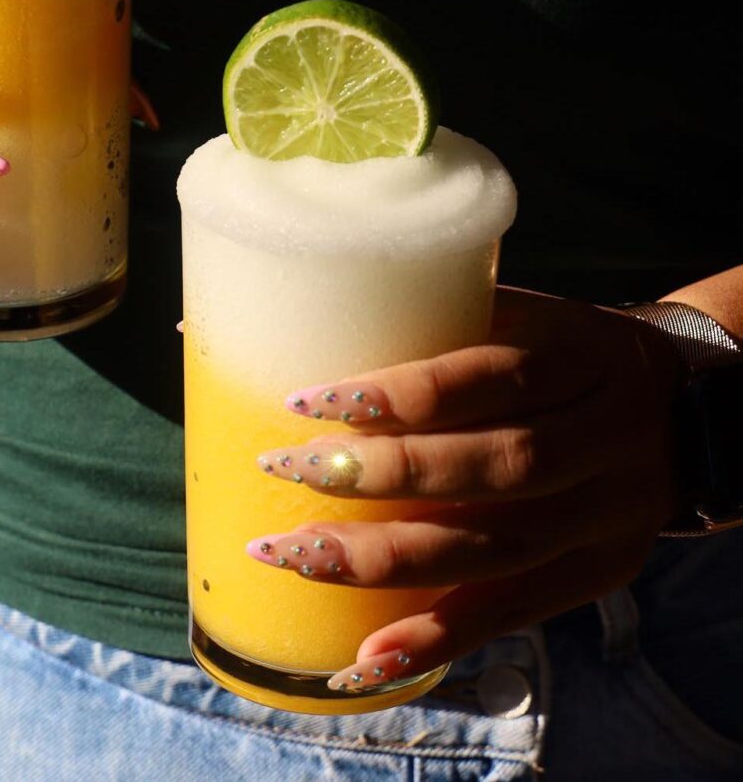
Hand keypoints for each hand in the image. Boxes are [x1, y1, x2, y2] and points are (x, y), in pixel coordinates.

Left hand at [246, 287, 681, 688]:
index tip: (307, 401)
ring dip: (386, 561)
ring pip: (495, 549)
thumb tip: (322, 322)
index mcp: (582, 357)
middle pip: (492, 467)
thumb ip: (449, 321)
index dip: (397, 395)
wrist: (687, 410)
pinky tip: (364, 658)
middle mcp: (605, 439)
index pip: (486, 378)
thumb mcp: (529, 317)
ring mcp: (607, 516)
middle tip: (288, 469)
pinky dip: (435, 638)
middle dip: (380, 476)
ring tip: (295, 555)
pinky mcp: (598, 573)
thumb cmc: (567, 353)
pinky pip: (513, 614)